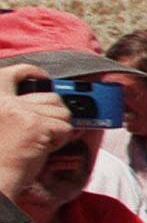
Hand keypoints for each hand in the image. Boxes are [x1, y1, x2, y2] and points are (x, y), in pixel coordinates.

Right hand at [0, 64, 76, 196]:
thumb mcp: (2, 127)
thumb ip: (16, 111)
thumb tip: (47, 104)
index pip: (12, 73)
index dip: (31, 72)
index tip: (42, 77)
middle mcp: (3, 101)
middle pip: (50, 96)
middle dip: (57, 112)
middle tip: (54, 127)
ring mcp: (20, 111)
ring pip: (62, 111)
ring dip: (60, 128)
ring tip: (42, 143)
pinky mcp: (36, 125)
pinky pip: (65, 128)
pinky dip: (61, 141)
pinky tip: (43, 150)